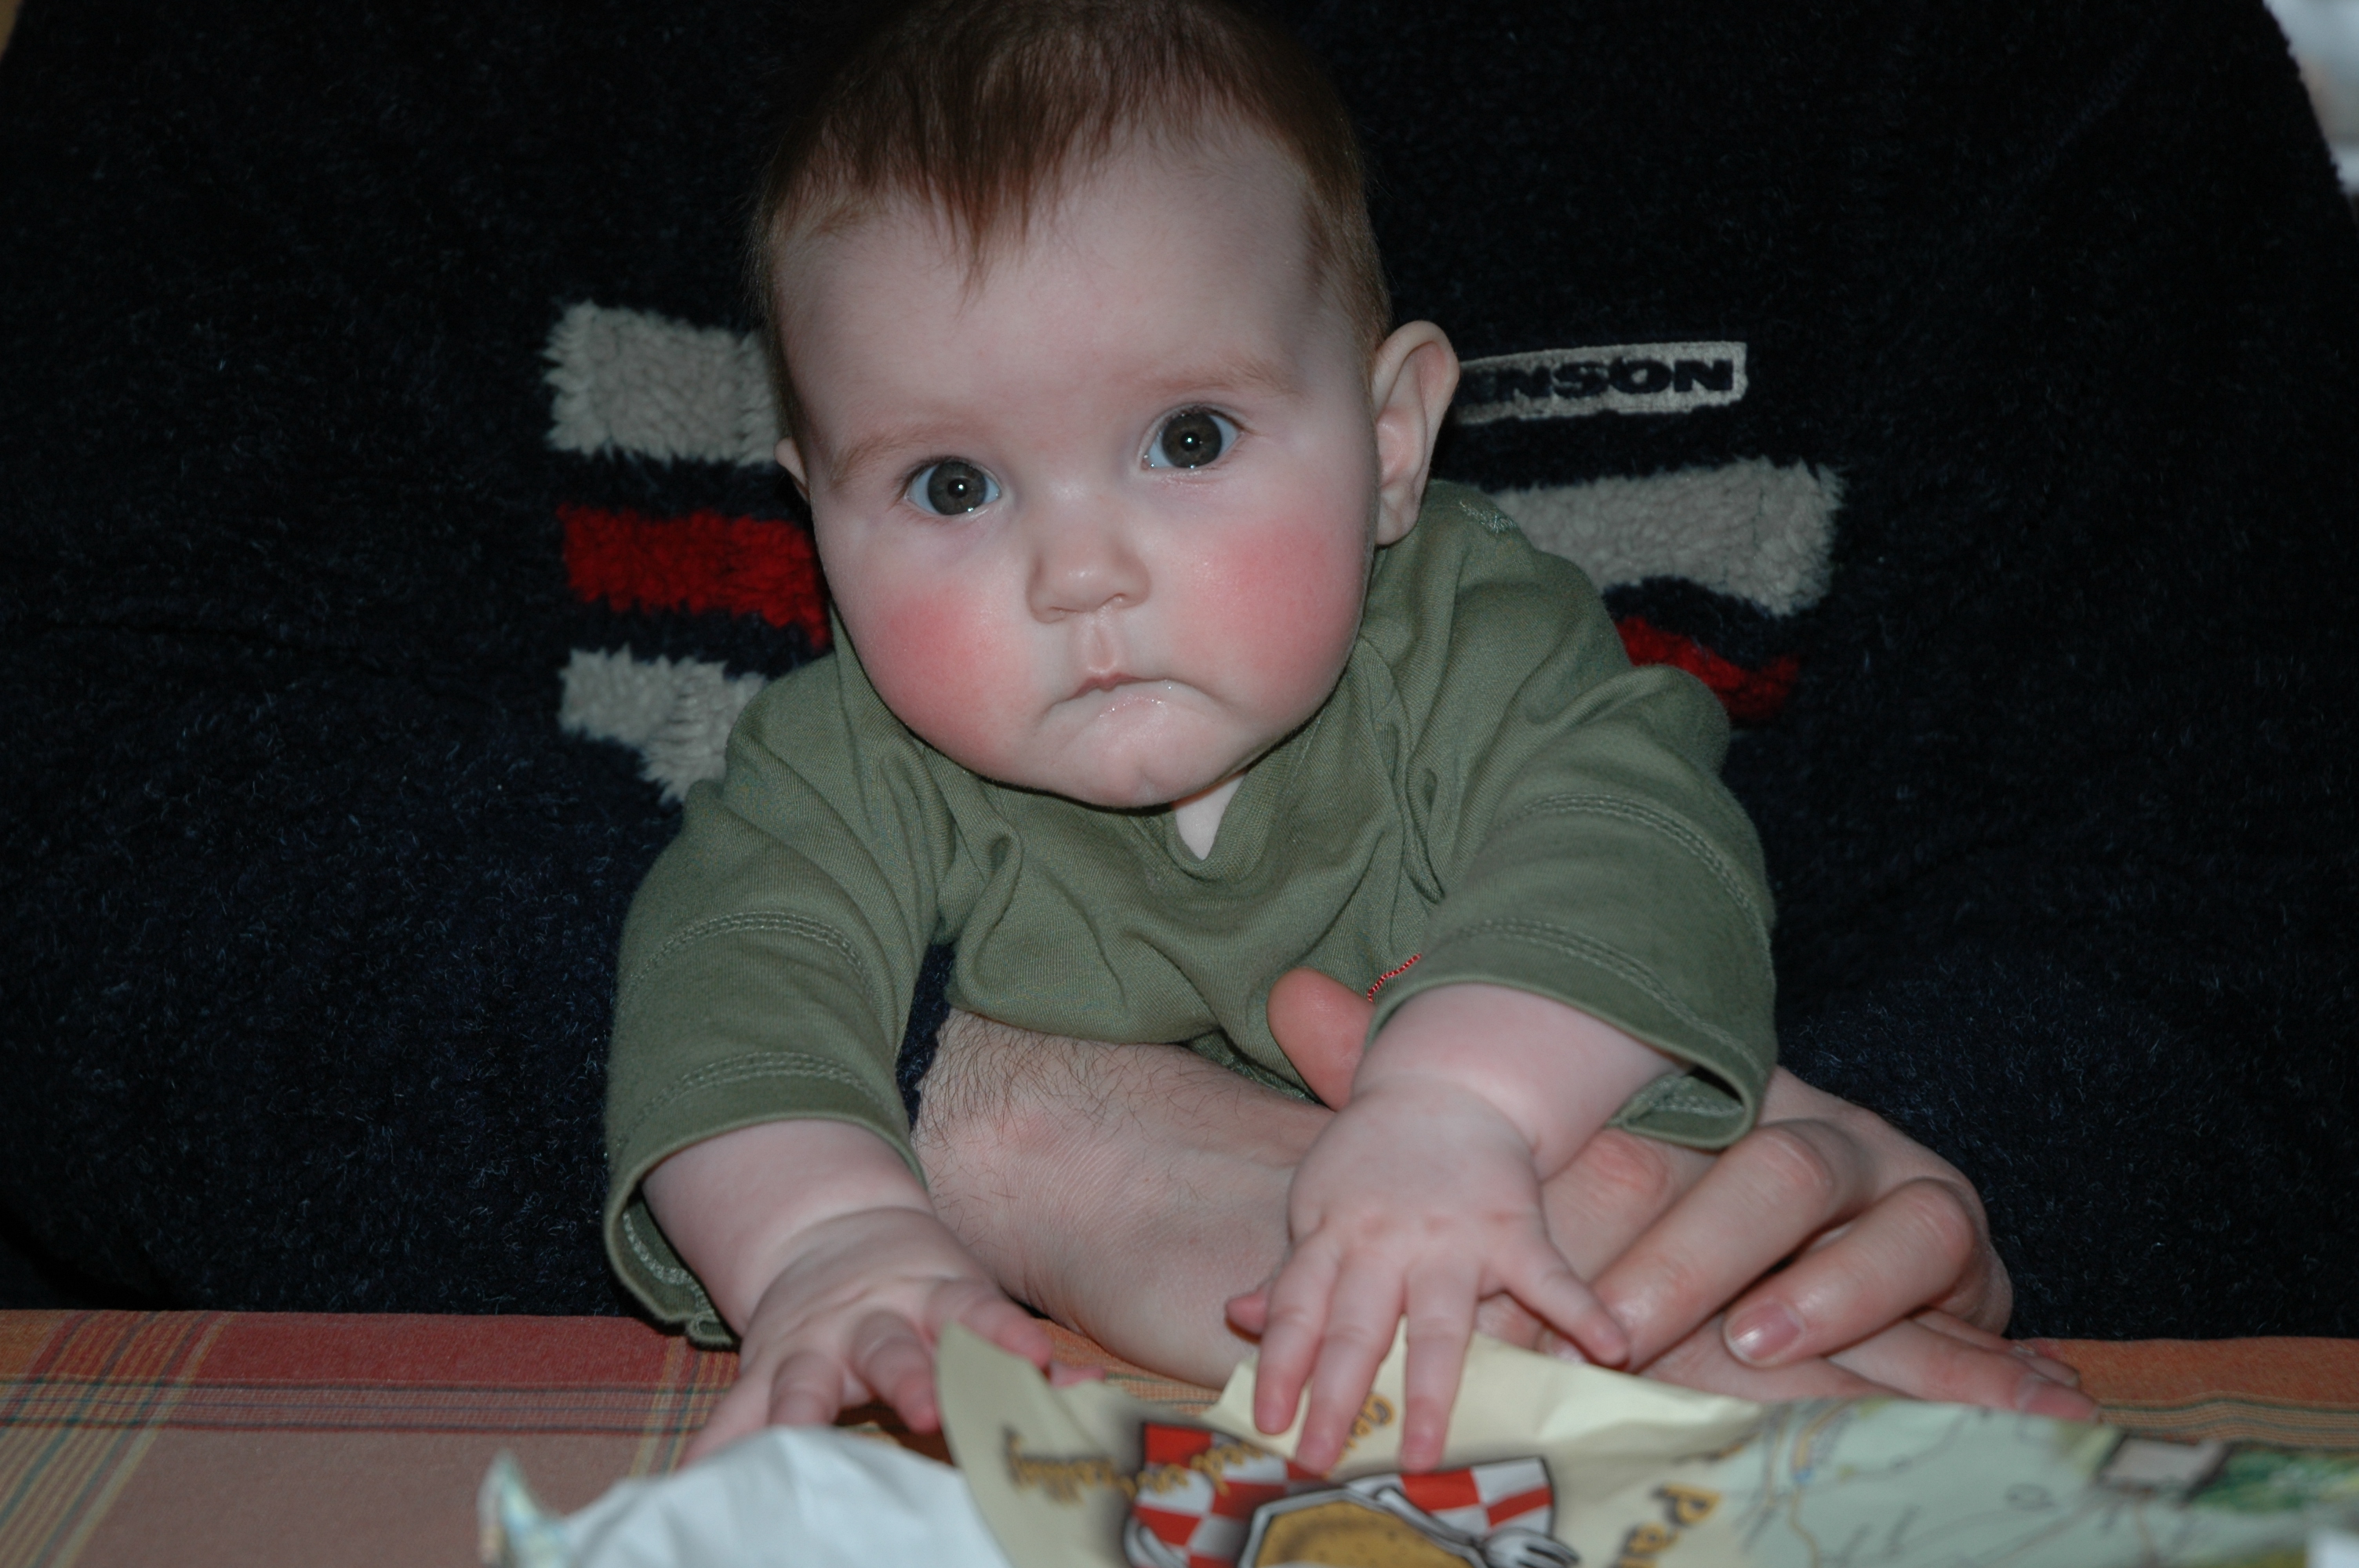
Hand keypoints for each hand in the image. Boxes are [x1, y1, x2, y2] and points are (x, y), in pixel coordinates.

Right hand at [688, 1202, 1053, 1460]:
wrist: (829, 1233)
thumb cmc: (922, 1293)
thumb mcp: (970, 1302)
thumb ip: (1017, 1354)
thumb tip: (1090, 1395)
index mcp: (935, 1299)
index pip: (976, 1312)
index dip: (1005, 1335)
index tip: (1036, 1358)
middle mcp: (871, 1321)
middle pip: (891, 1349)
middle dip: (908, 1380)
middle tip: (926, 1411)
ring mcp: (811, 1346)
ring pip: (805, 1380)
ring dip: (803, 1415)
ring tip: (794, 1446)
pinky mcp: (764, 1371)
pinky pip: (733, 1414)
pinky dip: (714, 1450)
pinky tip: (692, 1485)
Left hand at [1238, 1077, 1625, 1472]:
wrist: (1447, 1087)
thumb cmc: (1375, 1162)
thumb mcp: (1319, 1204)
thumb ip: (1292, 1272)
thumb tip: (1241, 1318)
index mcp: (1334, 1238)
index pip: (1298, 1311)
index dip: (1280, 1366)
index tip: (1267, 1422)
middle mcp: (1387, 1243)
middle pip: (1357, 1328)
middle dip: (1336, 1396)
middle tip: (1321, 1458)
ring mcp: (1453, 1238)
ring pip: (1439, 1323)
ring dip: (1432, 1390)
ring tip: (1425, 1453)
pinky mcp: (1515, 1228)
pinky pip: (1549, 1276)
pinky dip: (1582, 1310)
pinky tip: (1611, 1349)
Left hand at [1265, 968, 2091, 1417]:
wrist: (1844, 1294)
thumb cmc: (1681, 1237)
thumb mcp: (1558, 1187)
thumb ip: (1432, 1106)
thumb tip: (1293, 997)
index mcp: (1711, 1112)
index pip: (1670, 1132)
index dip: (1606, 1197)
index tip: (1535, 1272)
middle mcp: (1814, 1145)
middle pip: (1776, 1171)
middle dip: (1701, 1257)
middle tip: (1628, 1335)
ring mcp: (1900, 1205)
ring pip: (1887, 1225)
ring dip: (1833, 1293)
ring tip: (1765, 1351)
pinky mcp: (1965, 1268)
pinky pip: (1966, 1285)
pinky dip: (1972, 1340)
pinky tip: (1996, 1378)